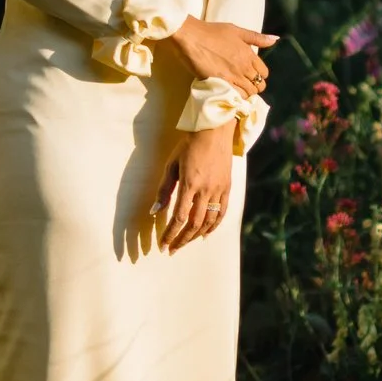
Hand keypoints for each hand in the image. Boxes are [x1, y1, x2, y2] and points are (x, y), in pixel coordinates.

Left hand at [150, 123, 237, 250]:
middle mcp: (206, 190)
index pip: (179, 217)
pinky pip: (222, 213)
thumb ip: (164, 189)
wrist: (214, 131)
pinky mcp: (227, 188)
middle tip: (172, 249)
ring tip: (185, 242)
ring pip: (209, 221)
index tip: (163, 245)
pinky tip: (205, 234)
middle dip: (182, 239)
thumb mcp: (171, 164)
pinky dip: (214, 226)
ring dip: (196, 236)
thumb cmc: (188, 145)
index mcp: (189, 184)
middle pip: (194, 224)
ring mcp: (219, 190)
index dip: (170, 233)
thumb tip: (154, 211)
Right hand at [169, 16, 275, 96]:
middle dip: (254, 86)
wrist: (190, 37)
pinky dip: (236, 97)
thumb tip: (275, 39)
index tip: (250, 75)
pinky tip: (229, 93)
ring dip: (245, 93)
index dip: (259, 75)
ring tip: (236, 89)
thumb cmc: (211, 31)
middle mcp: (244, 66)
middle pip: (259, 85)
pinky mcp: (221, 83)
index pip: (264, 73)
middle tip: (243, 84)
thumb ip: (256, 37)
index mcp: (249, 54)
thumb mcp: (236, 30)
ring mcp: (233, 76)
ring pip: (249, 93)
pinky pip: (236, 97)